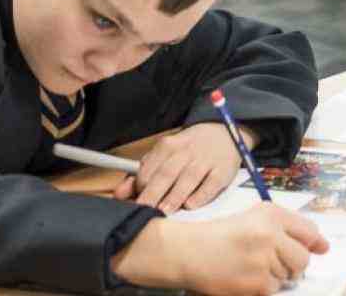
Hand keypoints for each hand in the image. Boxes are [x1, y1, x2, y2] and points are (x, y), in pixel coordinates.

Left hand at [112, 122, 249, 212]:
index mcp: (168, 145)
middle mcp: (187, 151)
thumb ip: (142, 174)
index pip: (149, 168)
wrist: (225, 134)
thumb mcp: (165, 155)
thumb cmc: (190, 149)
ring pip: (188, 179)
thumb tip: (120, 194)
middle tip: (144, 211)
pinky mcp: (223, 170)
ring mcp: (206, 160)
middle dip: (153, 194)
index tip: (135, 201)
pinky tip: (191, 204)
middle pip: (166, 174)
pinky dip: (200, 195)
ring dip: (174, 197)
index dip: (140, 186)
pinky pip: (211, 185)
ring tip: (164, 211)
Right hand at [113, 204, 329, 295]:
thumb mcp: (253, 218)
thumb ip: (288, 227)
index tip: (320, 249)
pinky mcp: (257, 283)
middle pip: (302, 259)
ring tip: (251, 267)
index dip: (314, 243)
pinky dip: (263, 288)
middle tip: (273, 262)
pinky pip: (274, 291)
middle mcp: (270, 234)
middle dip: (292, 264)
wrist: (188, 252)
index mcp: (271, 215)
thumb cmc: (220, 235)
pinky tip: (246, 278)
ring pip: (288, 277)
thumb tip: (323, 247)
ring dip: (275, 276)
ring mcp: (264, 260)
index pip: (308, 231)